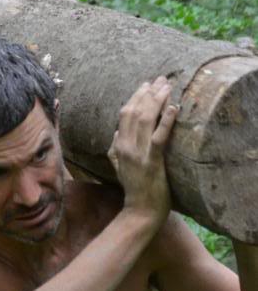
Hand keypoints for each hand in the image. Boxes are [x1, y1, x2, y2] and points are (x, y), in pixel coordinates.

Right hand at [108, 76, 177, 227]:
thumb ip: (117, 149)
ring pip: (145, 120)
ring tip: (167, 87)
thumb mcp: (121, 166)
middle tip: (161, 79)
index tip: (147, 84)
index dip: (136, 97)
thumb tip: (117, 132)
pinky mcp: (152, 162)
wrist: (140, 211)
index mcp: (118, 146)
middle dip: (148, 93)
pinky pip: (159, 137)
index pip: (124, 114)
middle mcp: (126, 147)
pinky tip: (174, 107)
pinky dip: (166, 120)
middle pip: (134, 112)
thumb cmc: (135, 190)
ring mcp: (138, 154)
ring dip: (157, 101)